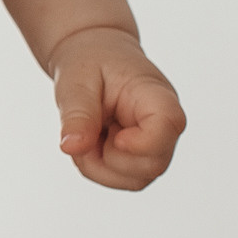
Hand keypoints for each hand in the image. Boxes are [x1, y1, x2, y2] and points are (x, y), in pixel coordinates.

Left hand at [49, 27, 183, 188]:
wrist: (93, 56)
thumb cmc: (89, 62)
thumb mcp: (76, 80)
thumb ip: (77, 113)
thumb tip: (70, 147)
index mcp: (157, 96)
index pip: (168, 126)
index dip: (141, 142)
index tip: (113, 136)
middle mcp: (165, 126)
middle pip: (151, 165)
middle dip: (108, 156)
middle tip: (87, 124)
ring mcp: (156, 147)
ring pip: (135, 180)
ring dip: (99, 163)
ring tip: (87, 130)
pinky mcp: (142, 159)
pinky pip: (121, 180)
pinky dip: (96, 167)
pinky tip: (91, 140)